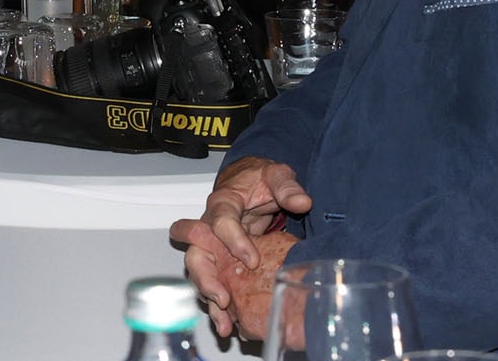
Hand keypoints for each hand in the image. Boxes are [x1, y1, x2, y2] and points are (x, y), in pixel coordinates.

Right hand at [168, 156, 311, 336]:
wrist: (251, 183)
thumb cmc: (258, 179)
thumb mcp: (274, 174)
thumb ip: (286, 186)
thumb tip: (301, 202)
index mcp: (223, 203)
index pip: (220, 221)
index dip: (233, 240)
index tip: (252, 259)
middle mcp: (210, 226)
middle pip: (196, 251)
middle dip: (206, 276)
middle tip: (222, 296)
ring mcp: (213, 246)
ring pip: (200, 273)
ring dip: (209, 297)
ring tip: (223, 321)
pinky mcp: (221, 260)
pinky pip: (213, 281)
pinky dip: (216, 304)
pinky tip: (227, 322)